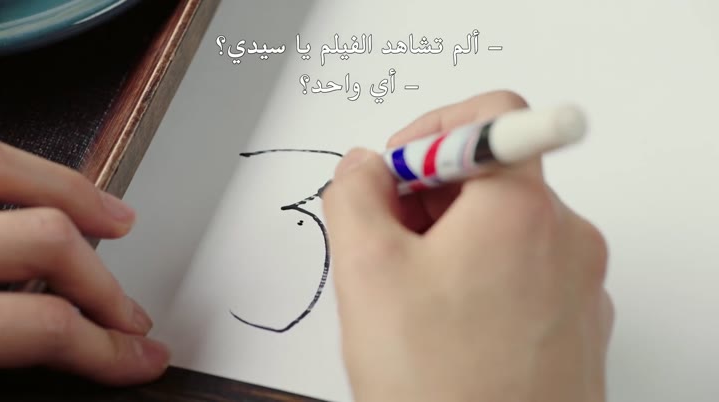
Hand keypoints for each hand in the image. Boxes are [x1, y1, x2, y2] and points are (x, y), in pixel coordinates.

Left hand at [0, 142, 169, 384]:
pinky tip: (42, 184)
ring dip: (76, 197)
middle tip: (128, 316)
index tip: (137, 359)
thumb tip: (61, 360)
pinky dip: (28, 170)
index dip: (107, 349)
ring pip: (10, 171)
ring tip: (116, 219)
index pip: (46, 326)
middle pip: (50, 242)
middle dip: (104, 286)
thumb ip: (9, 350)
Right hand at [322, 91, 612, 401]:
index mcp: (521, 209)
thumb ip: (354, 194)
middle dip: (429, 195)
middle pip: (493, 175)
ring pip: (505, 226)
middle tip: (388, 239)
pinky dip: (481, 274)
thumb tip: (363, 167)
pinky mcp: (575, 320)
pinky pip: (524, 269)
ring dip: (451, 238)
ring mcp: (578, 282)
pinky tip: (447, 321)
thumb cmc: (440, 383)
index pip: (494, 113)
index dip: (433, 130)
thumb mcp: (367, 271)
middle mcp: (566, 237)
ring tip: (413, 291)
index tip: (400, 169)